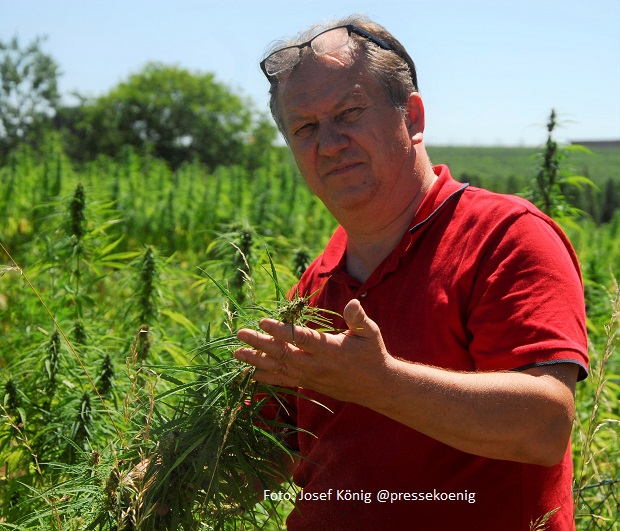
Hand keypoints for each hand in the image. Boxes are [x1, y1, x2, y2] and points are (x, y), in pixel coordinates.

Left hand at [235, 299, 392, 404]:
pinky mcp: (308, 385)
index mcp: (331, 350)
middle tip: (241, 333)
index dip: (282, 331)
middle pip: (284, 354)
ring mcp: (311, 378)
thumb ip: (358, 318)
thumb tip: (351, 303)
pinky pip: (285, 382)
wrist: (377, 387)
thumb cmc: (372, 354)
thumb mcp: (370, 332)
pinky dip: (267, 378)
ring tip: (238, 353)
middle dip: (261, 344)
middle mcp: (317, 366)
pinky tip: (250, 374)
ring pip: (280, 369)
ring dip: (257, 361)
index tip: (263, 322)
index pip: (302, 339)